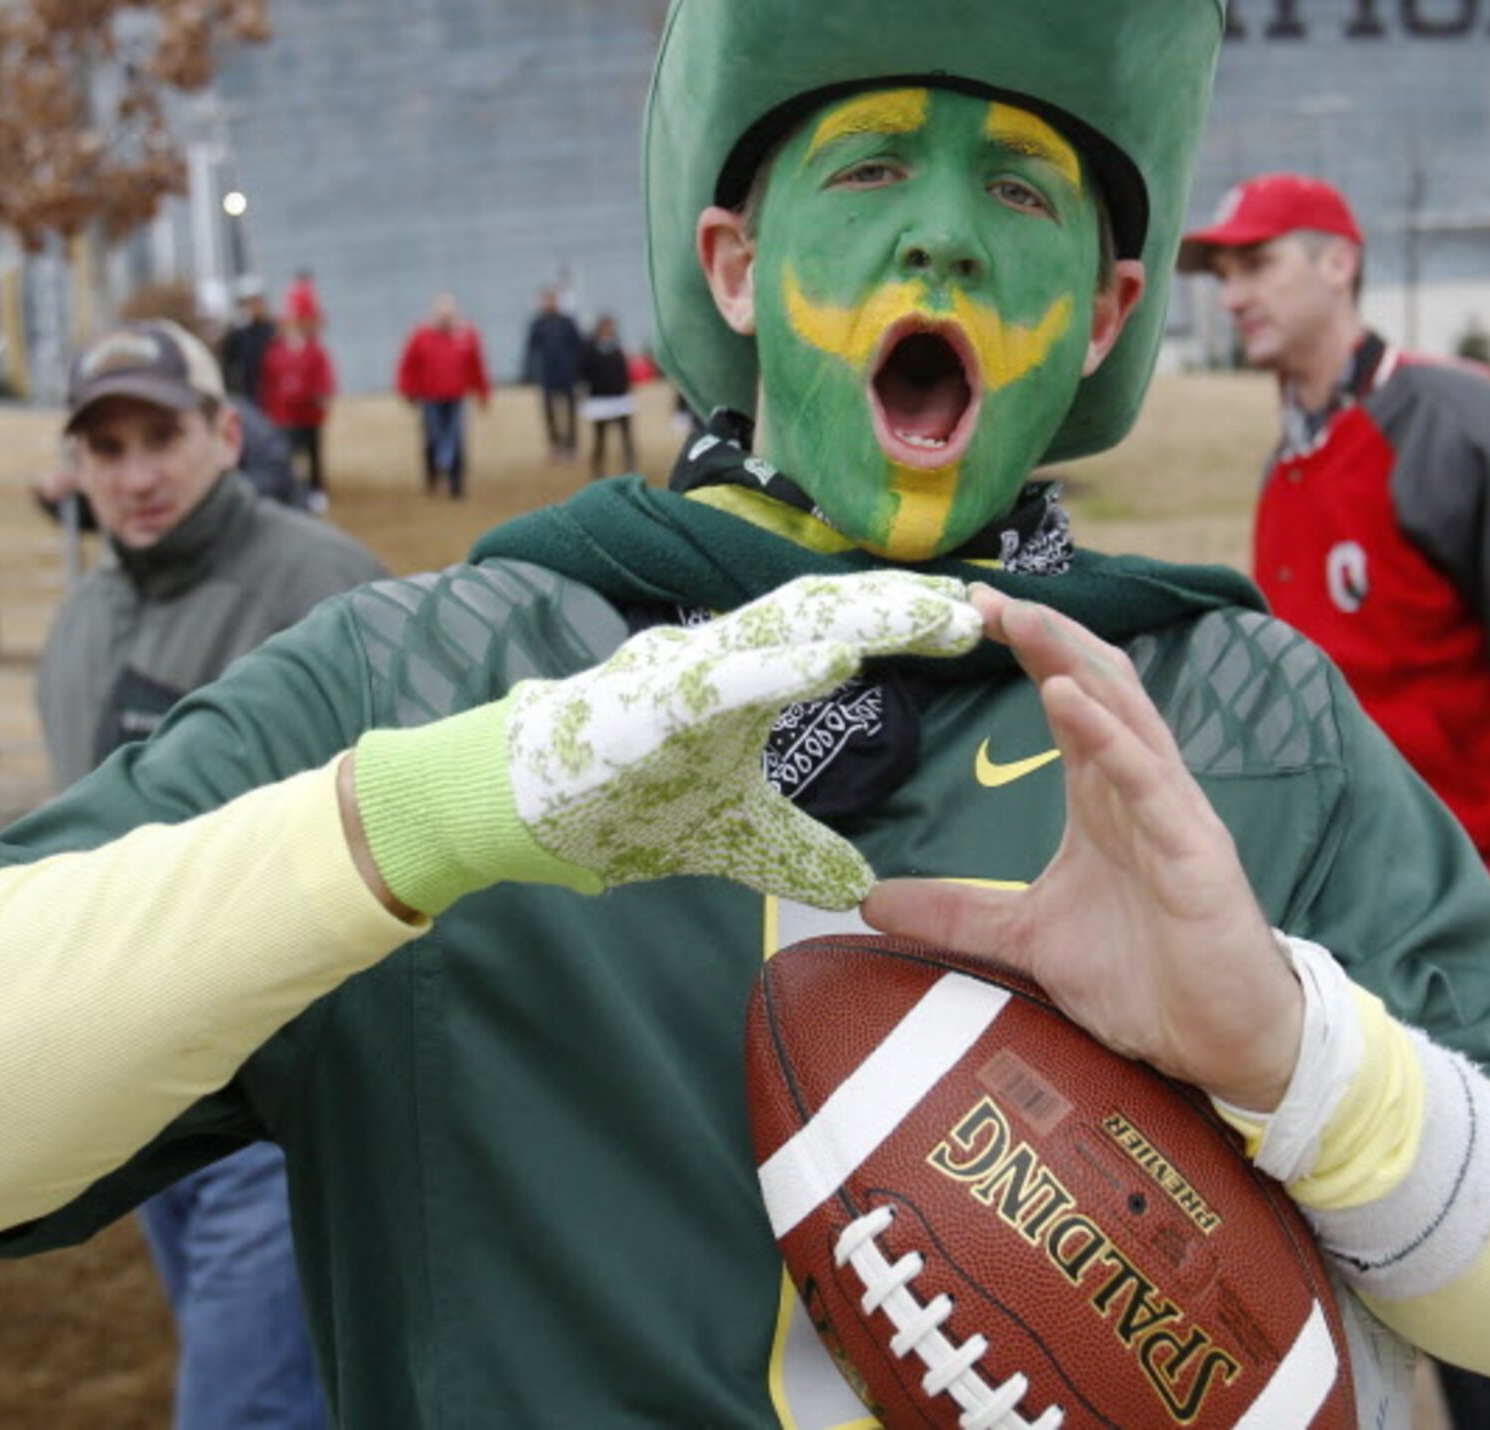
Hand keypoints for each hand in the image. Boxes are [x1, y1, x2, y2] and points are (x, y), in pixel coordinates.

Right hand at [348, 571, 981, 914]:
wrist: (509, 809)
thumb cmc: (614, 801)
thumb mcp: (729, 835)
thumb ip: (794, 849)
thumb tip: (855, 884)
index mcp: (747, 678)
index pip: (842, 634)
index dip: (907, 623)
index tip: (977, 620)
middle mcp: (723, 658)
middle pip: (829, 615)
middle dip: (904, 607)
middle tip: (981, 604)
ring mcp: (683, 673)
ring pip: (786, 630)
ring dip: (863, 619)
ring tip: (932, 613)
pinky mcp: (649, 705)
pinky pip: (726, 679)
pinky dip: (782, 666)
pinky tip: (836, 660)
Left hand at [863, 589, 1302, 1110]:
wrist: (1220, 1042)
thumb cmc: (1144, 978)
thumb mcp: (1026, 940)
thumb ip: (956, 914)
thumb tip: (870, 901)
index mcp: (1106, 796)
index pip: (1068, 698)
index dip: (1029, 651)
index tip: (971, 613)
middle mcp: (1141, 788)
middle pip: (1097, 685)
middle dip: (1046, 636)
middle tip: (986, 597)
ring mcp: (1171, 814)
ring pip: (1126, 714)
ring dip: (1072, 661)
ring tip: (1024, 619)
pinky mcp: (1193, 851)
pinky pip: (1149, 779)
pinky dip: (1109, 735)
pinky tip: (1069, 700)